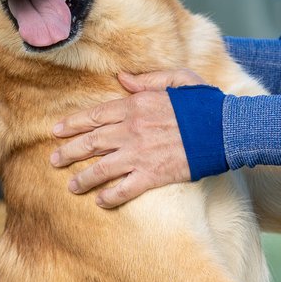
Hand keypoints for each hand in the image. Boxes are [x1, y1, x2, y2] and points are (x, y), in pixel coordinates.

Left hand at [50, 69, 205, 207]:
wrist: (227, 130)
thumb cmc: (206, 104)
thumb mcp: (179, 80)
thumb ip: (149, 79)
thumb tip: (123, 79)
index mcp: (137, 105)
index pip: (95, 115)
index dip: (72, 124)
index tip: (56, 131)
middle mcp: (132, 129)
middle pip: (91, 142)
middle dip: (68, 152)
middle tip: (53, 161)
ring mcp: (141, 154)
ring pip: (101, 168)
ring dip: (83, 179)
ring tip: (71, 187)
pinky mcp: (153, 175)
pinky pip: (124, 189)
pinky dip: (109, 197)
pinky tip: (100, 202)